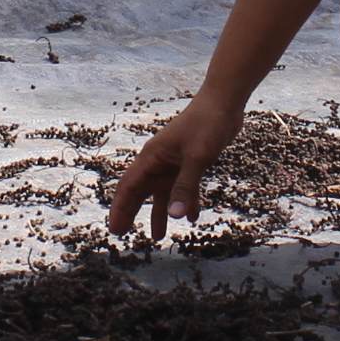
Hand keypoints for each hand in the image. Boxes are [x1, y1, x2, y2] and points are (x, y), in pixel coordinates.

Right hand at [108, 97, 244, 244]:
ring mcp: (174, 162)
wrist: (224, 103)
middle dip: (133, 213)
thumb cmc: (206, 124)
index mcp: (152, 157)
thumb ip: (185, 187)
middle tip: (124, 235)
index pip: (129, 186)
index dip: (120, 208)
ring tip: (158, 237)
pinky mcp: (189, 162)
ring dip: (160, 213)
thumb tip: (175, 216)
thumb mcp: (196, 158)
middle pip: (141, 191)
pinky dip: (185, 202)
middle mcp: (159, 161)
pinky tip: (191, 217)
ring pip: (162, 193)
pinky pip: (183, 188)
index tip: (115, 229)